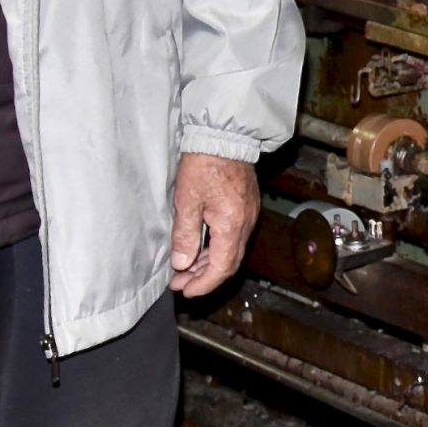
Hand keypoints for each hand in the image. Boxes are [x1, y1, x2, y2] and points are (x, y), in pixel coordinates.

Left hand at [170, 153, 258, 296]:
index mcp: (232, 225)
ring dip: (208, 262)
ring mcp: (248, 214)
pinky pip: (233, 235)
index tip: (185, 290)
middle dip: (204, 277)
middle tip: (180, 282)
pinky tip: (200, 246)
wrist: (224, 136)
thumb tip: (182, 263)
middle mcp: (245, 223)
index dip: (203, 284)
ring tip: (186, 267)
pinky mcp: (245, 205)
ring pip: (231, 250)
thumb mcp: (187, 201)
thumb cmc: (205, 163)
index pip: (221, 268)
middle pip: (228, 262)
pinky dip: (216, 247)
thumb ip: (185, 235)